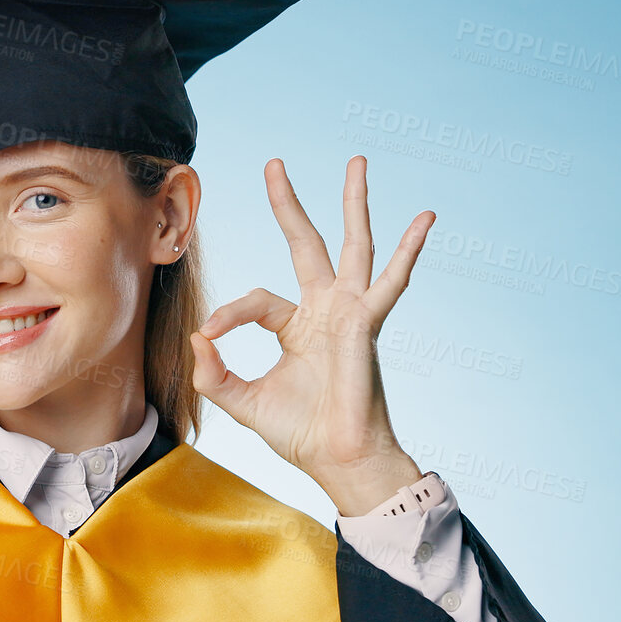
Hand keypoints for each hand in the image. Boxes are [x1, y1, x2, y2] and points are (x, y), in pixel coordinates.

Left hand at [189, 156, 432, 516]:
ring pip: (352, 244)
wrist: (337, 460)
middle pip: (306, 243)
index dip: (226, 315)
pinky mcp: (366, 323)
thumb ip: (213, 373)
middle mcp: (325, 310)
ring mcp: (349, 312)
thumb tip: (195, 337)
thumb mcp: (241, 401)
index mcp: (295, 327)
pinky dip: (409, 249)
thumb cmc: (300, 434)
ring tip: (356, 161)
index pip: (255, 300)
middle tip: (274, 163)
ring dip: (354, 202)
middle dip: (289, 204)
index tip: (207, 337)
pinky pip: (392, 281)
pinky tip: (425, 217)